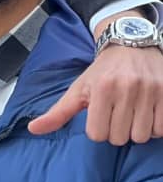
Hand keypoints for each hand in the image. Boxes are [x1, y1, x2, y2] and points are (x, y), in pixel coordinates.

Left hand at [29, 13, 162, 143]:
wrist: (131, 44)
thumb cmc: (101, 71)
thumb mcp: (77, 89)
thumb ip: (57, 113)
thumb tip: (33, 129)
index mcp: (102, 89)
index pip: (97, 134)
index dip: (98, 129)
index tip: (100, 117)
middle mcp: (127, 88)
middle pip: (119, 138)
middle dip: (116, 131)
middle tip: (117, 116)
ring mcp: (150, 90)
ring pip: (142, 136)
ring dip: (136, 131)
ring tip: (132, 115)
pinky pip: (162, 128)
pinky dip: (156, 127)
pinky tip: (147, 115)